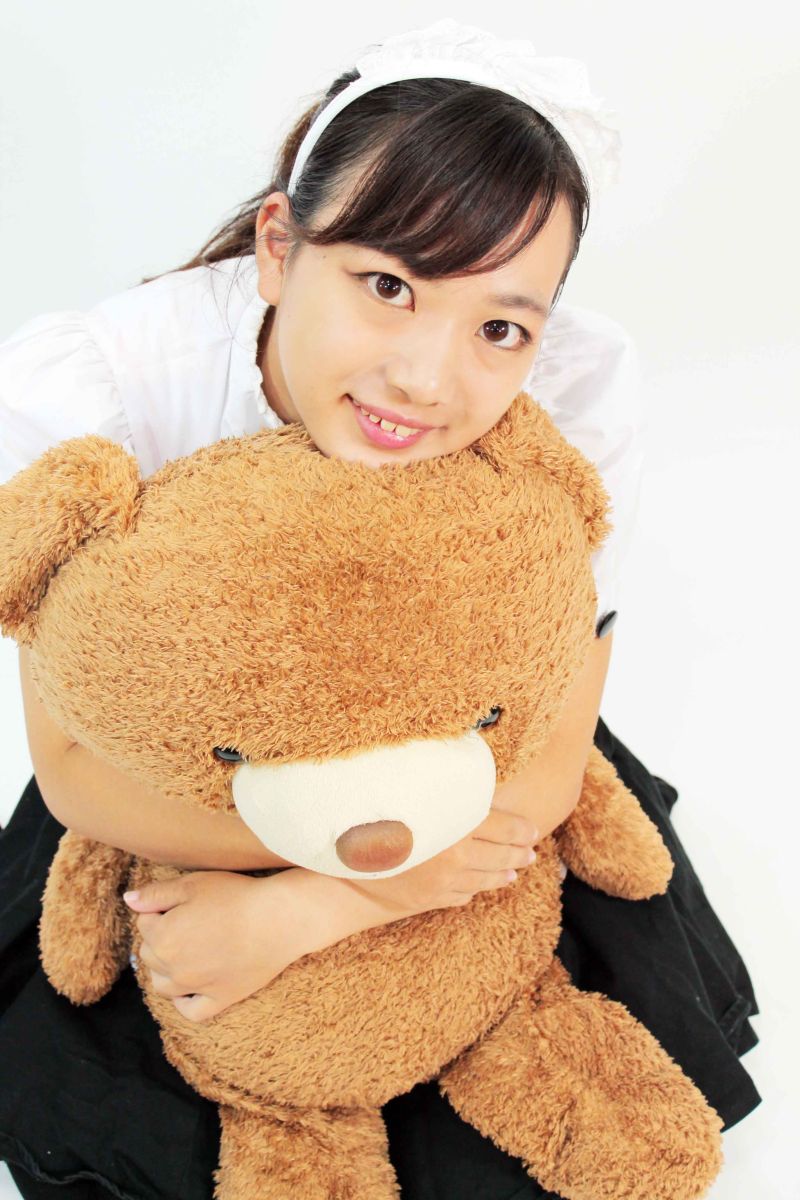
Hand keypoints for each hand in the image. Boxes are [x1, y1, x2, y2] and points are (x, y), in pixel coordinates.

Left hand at [123, 869, 306, 1021]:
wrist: (278, 919)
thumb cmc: (236, 896)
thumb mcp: (192, 884)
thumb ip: (155, 894)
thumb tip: (128, 901)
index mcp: (162, 938)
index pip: (144, 924)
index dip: (159, 910)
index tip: (180, 902)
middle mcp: (173, 968)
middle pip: (150, 955)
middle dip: (160, 938)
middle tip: (187, 921)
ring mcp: (196, 988)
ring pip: (163, 985)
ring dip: (166, 969)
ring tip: (186, 950)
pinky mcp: (220, 999)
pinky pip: (191, 1011)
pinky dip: (184, 1002)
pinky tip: (190, 987)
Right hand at [346, 801, 538, 917]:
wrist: (345, 869)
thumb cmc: (373, 825)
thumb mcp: (411, 803)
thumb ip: (443, 799)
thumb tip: (469, 789)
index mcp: (450, 826)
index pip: (500, 826)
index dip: (520, 829)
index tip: (533, 829)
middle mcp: (453, 856)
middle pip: (499, 854)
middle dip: (519, 853)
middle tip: (532, 852)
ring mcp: (444, 881)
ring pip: (486, 878)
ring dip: (504, 873)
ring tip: (516, 870)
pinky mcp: (432, 899)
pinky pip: (464, 895)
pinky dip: (479, 888)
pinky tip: (486, 884)